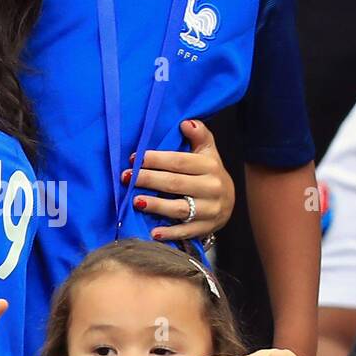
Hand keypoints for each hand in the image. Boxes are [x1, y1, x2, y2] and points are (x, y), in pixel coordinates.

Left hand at [122, 119, 234, 240]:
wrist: (228, 202)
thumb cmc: (208, 173)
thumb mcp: (207, 151)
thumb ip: (199, 134)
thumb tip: (185, 122)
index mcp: (209, 166)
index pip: (179, 161)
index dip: (156, 160)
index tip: (135, 159)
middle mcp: (211, 187)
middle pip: (175, 183)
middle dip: (148, 180)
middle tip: (126, 177)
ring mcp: (210, 210)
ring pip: (179, 208)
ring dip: (156, 206)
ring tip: (136, 201)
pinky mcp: (205, 227)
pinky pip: (186, 231)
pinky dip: (170, 233)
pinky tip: (153, 233)